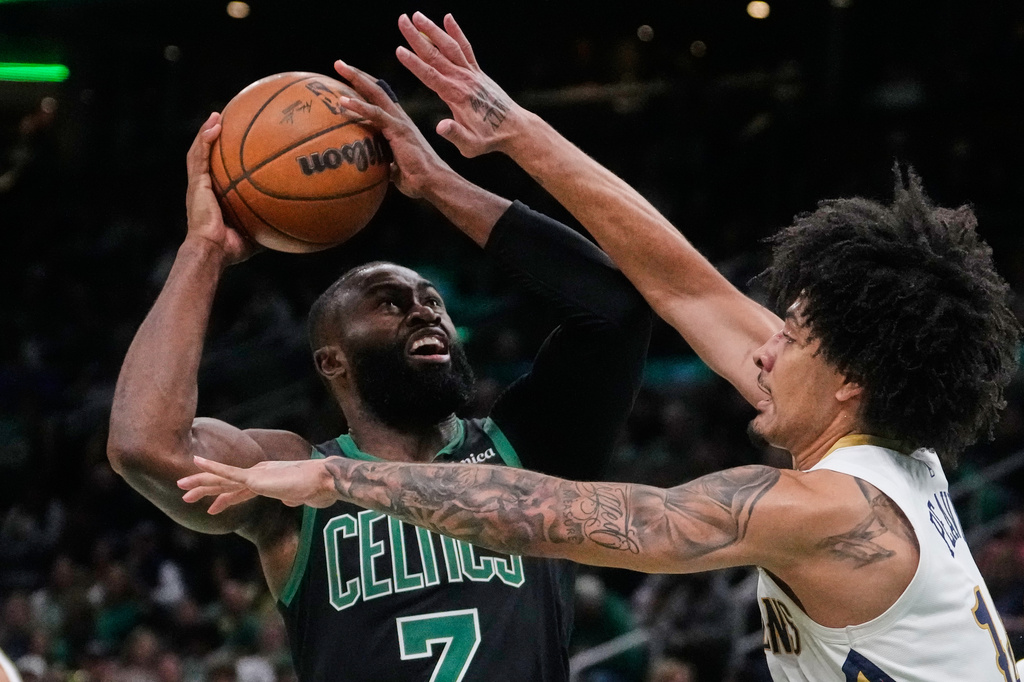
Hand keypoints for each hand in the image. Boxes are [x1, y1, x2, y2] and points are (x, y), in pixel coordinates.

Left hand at [178, 456, 339, 513]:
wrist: (324, 480)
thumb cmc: (320, 489)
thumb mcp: (304, 498)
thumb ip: (293, 499)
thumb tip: (288, 502)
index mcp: (268, 480)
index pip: (240, 490)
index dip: (224, 498)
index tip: (212, 505)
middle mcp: (258, 475)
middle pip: (225, 482)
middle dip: (204, 488)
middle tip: (184, 492)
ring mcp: (255, 475)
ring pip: (221, 478)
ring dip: (200, 482)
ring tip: (180, 485)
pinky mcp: (255, 477)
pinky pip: (228, 472)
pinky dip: (211, 467)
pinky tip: (196, 463)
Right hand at [185, 113, 260, 264]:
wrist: (213, 251)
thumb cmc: (232, 248)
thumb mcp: (256, 233)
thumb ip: (269, 224)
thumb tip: (293, 223)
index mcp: (214, 197)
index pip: (216, 172)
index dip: (222, 157)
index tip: (233, 144)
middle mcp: (204, 188)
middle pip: (206, 157)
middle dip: (213, 138)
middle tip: (224, 122)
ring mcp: (198, 185)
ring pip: (199, 152)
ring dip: (206, 132)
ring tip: (217, 116)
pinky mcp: (196, 183)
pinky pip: (199, 156)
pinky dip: (205, 139)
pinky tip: (215, 126)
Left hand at [332, 60, 453, 199]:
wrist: (433, 183)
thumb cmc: (416, 180)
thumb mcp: (394, 169)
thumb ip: (383, 164)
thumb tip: (370, 171)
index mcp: (398, 124)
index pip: (379, 99)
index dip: (364, 87)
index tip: (347, 78)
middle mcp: (399, 118)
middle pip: (376, 89)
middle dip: (357, 75)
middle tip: (339, 63)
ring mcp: (399, 121)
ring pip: (375, 93)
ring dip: (356, 78)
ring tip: (339, 66)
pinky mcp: (398, 129)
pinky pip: (375, 113)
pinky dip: (359, 105)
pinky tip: (342, 100)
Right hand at [396, 12, 526, 157]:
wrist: (514, 128)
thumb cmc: (489, 139)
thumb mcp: (470, 145)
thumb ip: (455, 134)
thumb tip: (440, 127)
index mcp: (456, 96)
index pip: (431, 76)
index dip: (414, 63)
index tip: (399, 50)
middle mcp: (463, 80)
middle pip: (436, 55)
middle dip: (417, 37)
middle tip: (401, 19)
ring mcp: (471, 73)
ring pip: (449, 46)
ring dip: (433, 30)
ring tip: (417, 15)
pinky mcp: (477, 72)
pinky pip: (465, 48)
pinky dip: (456, 32)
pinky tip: (447, 18)